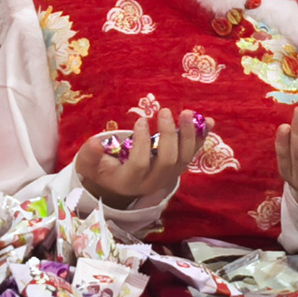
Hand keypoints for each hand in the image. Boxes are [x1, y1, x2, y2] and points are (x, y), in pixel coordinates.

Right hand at [71, 100, 194, 211]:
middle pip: (167, 161)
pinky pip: (192, 153)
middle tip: (165, 111)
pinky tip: (209, 121)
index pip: (139, 164)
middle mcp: (152, 181)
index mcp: (129, 181)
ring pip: (184, 159)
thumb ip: (89, 155)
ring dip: (189, 135)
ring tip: (187, 112)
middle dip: (169, 136)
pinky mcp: (177, 168)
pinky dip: (201, 137)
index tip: (140, 121)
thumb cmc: (101, 170)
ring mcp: (168, 176)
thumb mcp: (88, 165)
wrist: (119, 185)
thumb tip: (95, 143)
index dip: (142, 143)